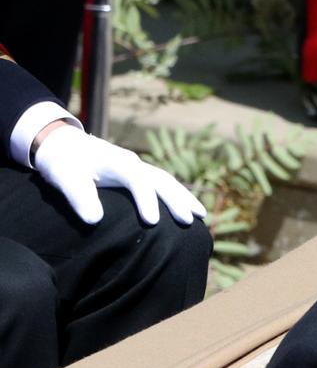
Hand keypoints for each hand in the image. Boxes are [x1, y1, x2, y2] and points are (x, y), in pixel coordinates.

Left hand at [32, 123, 207, 225]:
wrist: (62, 144)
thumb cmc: (64, 163)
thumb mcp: (65, 179)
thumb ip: (79, 198)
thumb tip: (95, 221)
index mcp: (116, 162)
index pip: (138, 180)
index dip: (147, 200)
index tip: (153, 223)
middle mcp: (133, 162)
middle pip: (161, 180)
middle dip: (177, 200)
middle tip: (190, 221)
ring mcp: (139, 167)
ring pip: (167, 181)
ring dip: (184, 198)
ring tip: (201, 216)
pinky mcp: (139, 174)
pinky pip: (164, 184)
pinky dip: (178, 196)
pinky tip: (188, 208)